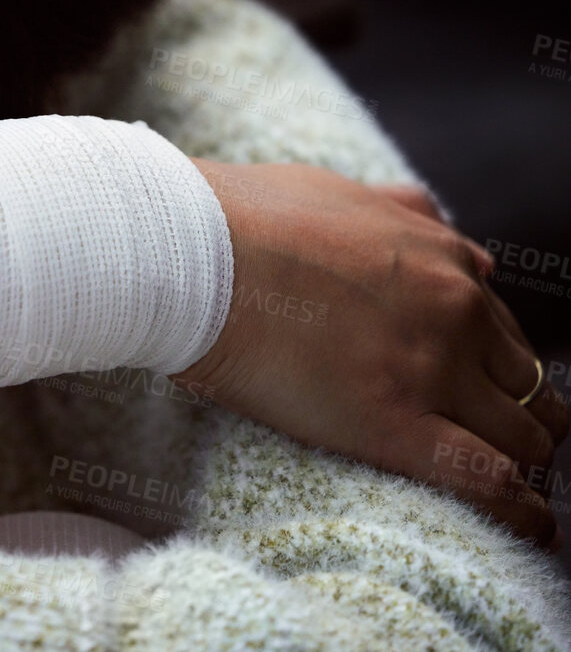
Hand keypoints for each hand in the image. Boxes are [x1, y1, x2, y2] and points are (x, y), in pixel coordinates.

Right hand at [177, 160, 568, 547]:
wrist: (186, 252)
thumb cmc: (238, 219)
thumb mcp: (333, 191)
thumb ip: (393, 208)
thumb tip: (431, 215)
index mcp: (438, 256)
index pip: (501, 325)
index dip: (496, 365)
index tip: (484, 390)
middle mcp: (453, 309)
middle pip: (527, 381)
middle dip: (520, 413)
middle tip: (495, 440)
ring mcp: (430, 368)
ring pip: (524, 433)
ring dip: (524, 460)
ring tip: (514, 488)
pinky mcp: (394, 424)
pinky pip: (489, 480)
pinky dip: (521, 510)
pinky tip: (532, 527)